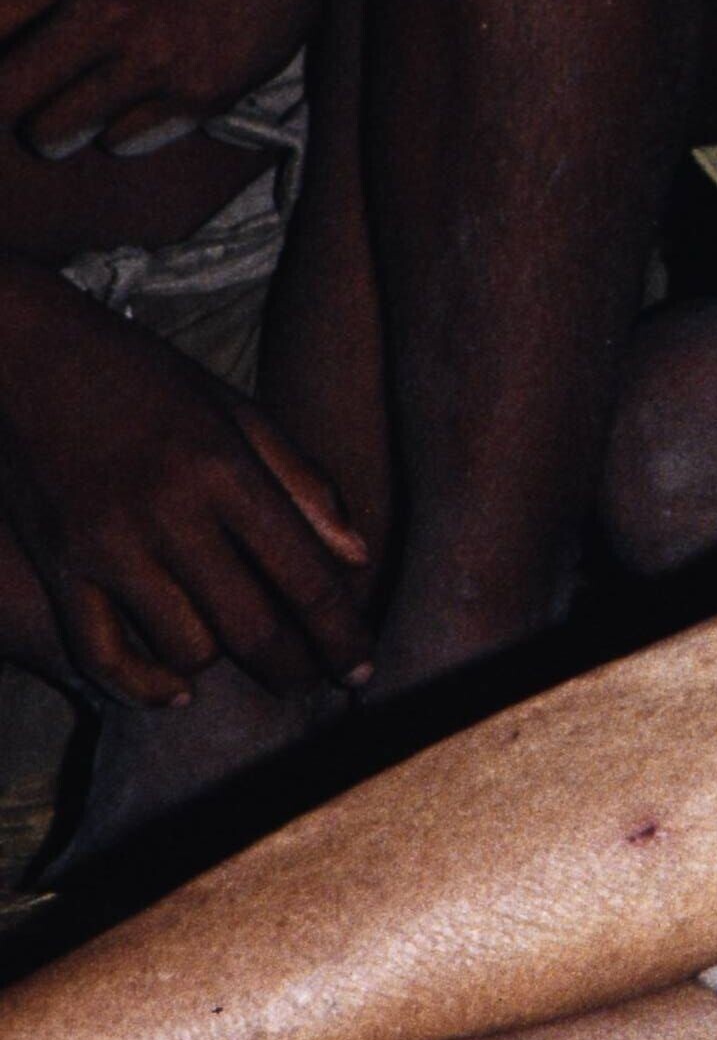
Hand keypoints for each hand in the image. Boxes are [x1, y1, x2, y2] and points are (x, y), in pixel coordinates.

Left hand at [0, 0, 320, 161]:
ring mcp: (156, 59)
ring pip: (53, 133)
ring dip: (51, 125)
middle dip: (2, 98)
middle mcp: (110, 11)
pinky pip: (122, 141)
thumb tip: (2, 23)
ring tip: (67, 106)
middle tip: (18, 91)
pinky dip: (116, 130)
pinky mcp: (200, 94)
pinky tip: (134, 100)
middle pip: (4, 93)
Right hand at [0, 267, 370, 702]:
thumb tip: (357, 557)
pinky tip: (176, 689)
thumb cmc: (140, 376)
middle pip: (252, 628)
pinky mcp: (58, 563)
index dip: (341, 634)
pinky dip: (143, 685)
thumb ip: (301, 481)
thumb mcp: (234, 409)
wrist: (20, 350)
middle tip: (311, 682)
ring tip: (233, 646)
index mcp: (224, 469)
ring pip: (186, 648)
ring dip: (219, 658)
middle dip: (294, 669)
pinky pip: (102, 654)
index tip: (360, 668)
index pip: (304, 577)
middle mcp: (169, 513)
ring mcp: (106, 544)